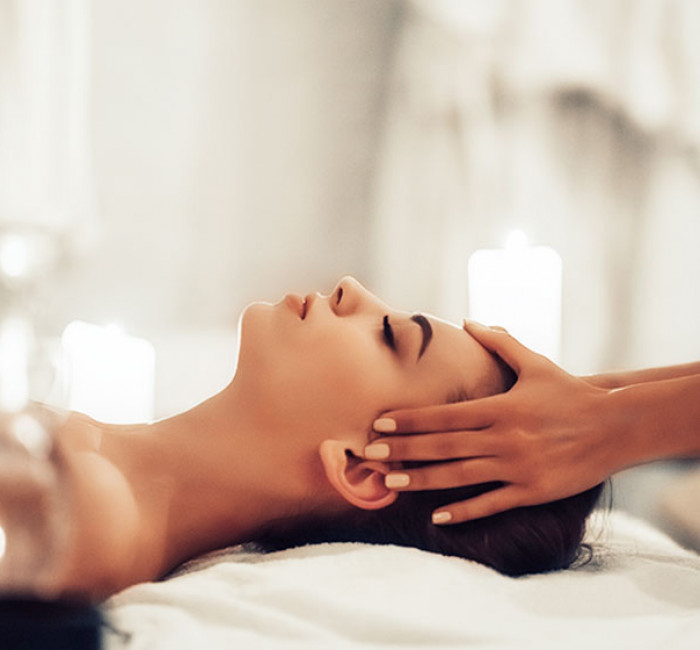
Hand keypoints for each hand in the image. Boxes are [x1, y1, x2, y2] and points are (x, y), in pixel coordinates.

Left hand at [364, 321, 618, 523]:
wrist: (615, 425)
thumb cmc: (570, 392)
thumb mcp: (535, 364)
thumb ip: (499, 343)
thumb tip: (469, 319)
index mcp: (500, 407)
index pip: (445, 415)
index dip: (411, 420)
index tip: (380, 423)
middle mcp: (504, 438)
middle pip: (444, 445)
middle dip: (404, 449)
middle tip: (369, 453)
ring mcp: (518, 467)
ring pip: (461, 476)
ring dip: (423, 480)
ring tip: (390, 482)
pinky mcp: (533, 491)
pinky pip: (492, 502)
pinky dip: (465, 511)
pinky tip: (438, 517)